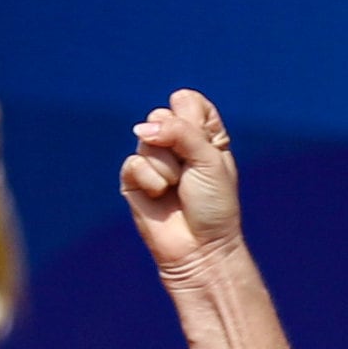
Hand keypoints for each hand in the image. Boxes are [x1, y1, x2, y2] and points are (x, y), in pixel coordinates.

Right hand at [119, 88, 240, 272]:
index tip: (205, 146)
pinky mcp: (134, 178)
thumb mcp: (208, 159)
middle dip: (178, 144)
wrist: (202, 248)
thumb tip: (141, 129)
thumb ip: (179, 131)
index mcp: (201, 134)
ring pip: (146, 139)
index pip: (186, 100)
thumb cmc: (213, 205)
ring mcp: (152, 159)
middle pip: (161, 114)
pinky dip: (151, 182)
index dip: (192, 119)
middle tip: (190, 173)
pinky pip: (134, 163)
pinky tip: (160, 198)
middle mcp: (175, 143)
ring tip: (177, 189)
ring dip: (167, 168)